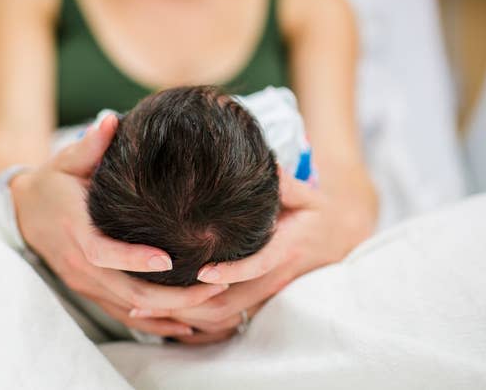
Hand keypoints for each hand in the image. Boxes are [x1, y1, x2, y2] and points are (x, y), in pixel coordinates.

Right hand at [12, 115, 227, 336]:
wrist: (22, 213)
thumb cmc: (52, 183)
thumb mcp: (66, 161)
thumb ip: (90, 145)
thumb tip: (111, 121)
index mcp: (74, 230)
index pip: (102, 252)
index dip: (134, 259)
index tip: (169, 261)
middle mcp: (79, 264)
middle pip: (125, 291)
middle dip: (172, 296)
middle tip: (216, 285)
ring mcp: (84, 282)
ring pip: (129, 308)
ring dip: (170, 311)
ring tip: (213, 303)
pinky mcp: (91, 290)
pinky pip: (124, 313)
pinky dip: (154, 321)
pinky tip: (186, 323)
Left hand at [156, 168, 374, 343]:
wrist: (340, 238)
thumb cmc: (314, 211)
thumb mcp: (304, 192)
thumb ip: (282, 179)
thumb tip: (261, 162)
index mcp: (287, 248)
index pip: (259, 265)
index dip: (232, 271)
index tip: (202, 272)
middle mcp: (275, 278)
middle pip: (232, 305)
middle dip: (191, 305)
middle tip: (150, 297)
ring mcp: (267, 295)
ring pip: (226, 319)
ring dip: (188, 317)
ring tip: (145, 309)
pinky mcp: (259, 302)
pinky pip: (227, 321)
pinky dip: (196, 323)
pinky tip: (165, 316)